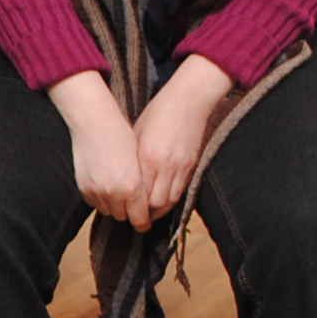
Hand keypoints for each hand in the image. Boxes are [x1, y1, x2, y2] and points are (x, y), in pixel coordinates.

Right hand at [64, 110, 147, 227]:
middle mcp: (113, 193)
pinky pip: (95, 204)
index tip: (145, 223)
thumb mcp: (139, 161)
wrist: (93, 124)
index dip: (143, 223)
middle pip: (123, 217)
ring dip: (114, 206)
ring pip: (109, 212)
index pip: (139, 218)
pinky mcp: (84, 189)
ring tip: (118, 191)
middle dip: (129, 212)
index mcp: (131, 187)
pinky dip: (101, 199)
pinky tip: (105, 184)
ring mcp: (96, 192)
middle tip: (132, 202)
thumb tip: (143, 203)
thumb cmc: (120, 136)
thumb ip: (141, 185)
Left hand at [132, 64, 227, 219]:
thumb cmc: (158, 113)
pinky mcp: (192, 165)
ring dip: (159, 210)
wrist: (189, 100)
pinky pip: (182, 191)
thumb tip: (124, 180)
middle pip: (155, 203)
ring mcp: (181, 166)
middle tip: (136, 217)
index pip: (139, 194)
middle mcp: (165, 165)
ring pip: (170, 201)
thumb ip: (131, 159)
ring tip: (149, 212)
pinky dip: (171, 200)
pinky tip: (163, 199)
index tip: (125, 211)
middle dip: (145, 214)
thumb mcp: (136, 134)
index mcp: (147, 157)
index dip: (132, 207)